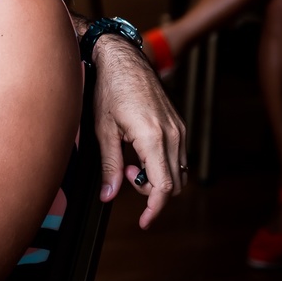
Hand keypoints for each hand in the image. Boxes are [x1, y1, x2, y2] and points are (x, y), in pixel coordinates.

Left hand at [91, 36, 186, 228]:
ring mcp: (178, 129)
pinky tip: (140, 151)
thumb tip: (109, 195)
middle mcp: (172, 135)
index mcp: (153, 137)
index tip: (144, 221)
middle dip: (152, 190)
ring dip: (157, 177)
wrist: (122, 59)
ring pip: (179, 171)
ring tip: (130, 161)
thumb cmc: (108, 89)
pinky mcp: (178, 124)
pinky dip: (162, 163)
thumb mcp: (103, 130)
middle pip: (175, 183)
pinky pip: (178, 155)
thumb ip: (109, 166)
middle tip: (125, 174)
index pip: (164, 186)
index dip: (154, 208)